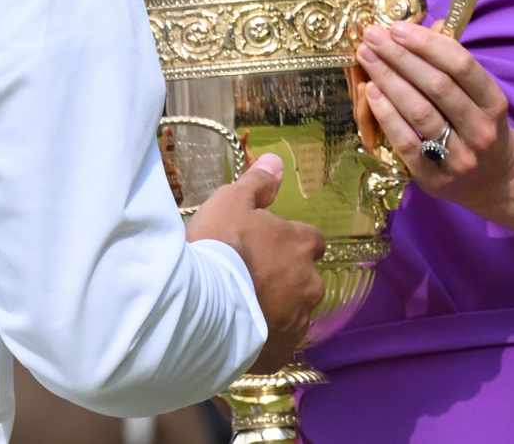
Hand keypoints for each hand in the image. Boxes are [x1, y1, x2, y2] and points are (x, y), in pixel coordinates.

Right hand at [186, 154, 325, 374]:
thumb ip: (257, 183)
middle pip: (305, 278)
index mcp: (301, 245)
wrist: (201, 307)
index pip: (311, 240)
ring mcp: (299, 321)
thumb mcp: (231, 202)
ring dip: (277, 307)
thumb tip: (276, 161)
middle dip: (286, 277)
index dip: (290, 242)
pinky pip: (278, 342)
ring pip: (294, 311)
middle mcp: (310, 283)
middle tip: (250, 276)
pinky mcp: (283, 352)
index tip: (267, 245)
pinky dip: (265, 336)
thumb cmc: (218, 246)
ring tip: (241, 305)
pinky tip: (239, 331)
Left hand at [355, 23, 513, 213]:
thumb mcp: (480, 97)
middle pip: (437, 86)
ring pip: (420, 112)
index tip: (397, 28)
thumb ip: (450, 67)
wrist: (497, 180)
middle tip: (373, 36)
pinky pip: (406, 142)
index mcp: (494, 103)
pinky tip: (371, 92)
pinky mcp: (435, 178)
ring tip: (367, 57)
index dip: (427, 43)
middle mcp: (480, 130)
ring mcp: (459, 156)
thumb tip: (412, 29)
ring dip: (389, 80)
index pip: (461, 66)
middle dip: (400, 56)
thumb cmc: (478, 126)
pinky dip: (387, 115)